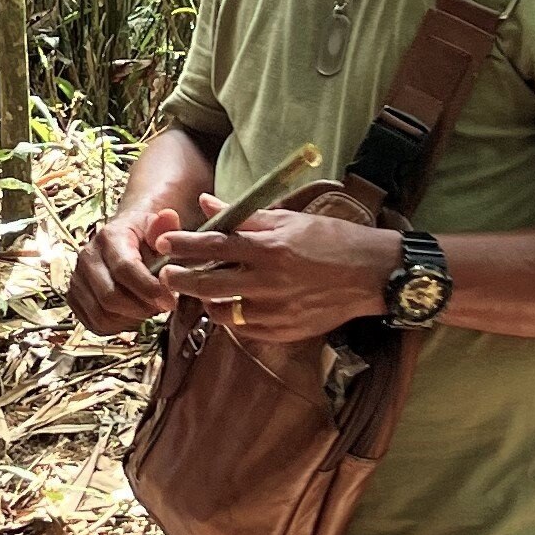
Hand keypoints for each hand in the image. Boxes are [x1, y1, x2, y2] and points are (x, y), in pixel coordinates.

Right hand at [72, 203, 185, 332]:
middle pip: (110, 297)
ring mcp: (77, 279)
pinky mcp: (73, 297)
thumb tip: (168, 216)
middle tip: (161, 307)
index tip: (171, 300)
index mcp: (109, 237)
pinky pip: (94, 324)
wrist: (123, 240)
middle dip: (141, 309)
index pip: (124, 269)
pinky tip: (132, 315)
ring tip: (147, 309)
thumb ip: (167, 228)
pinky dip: (117, 327)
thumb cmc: (144, 238)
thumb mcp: (159, 230)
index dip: (149, 290)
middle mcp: (87, 257)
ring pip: (102, 315)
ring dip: (130, 319)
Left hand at [152, 198, 397, 343]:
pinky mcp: (283, 331)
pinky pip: (244, 329)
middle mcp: (268, 282)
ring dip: (205, 301)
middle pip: (207, 284)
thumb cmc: (331, 240)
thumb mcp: (288, 220)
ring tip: (199, 291)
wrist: (371, 274)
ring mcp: (275, 311)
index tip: (163, 242)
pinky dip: (231, 318)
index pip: (213, 246)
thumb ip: (244, 216)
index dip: (183, 244)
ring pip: (221, 312)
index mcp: (269, 248)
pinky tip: (230, 306)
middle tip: (168, 274)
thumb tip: (207, 203)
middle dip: (181, 279)